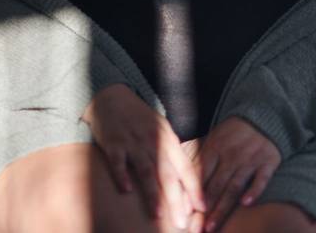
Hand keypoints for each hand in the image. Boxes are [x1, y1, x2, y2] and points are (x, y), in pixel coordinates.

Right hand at [81, 83, 206, 228]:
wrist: (112, 96)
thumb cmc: (138, 118)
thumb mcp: (160, 131)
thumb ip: (171, 154)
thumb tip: (185, 183)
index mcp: (168, 139)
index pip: (185, 167)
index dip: (194, 188)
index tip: (202, 208)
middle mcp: (153, 141)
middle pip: (168, 174)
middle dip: (177, 201)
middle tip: (182, 223)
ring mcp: (133, 142)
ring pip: (146, 171)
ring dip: (153, 194)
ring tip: (158, 215)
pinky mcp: (113, 142)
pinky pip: (118, 161)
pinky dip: (122, 175)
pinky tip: (126, 190)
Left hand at [193, 116, 280, 231]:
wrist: (262, 117)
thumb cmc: (232, 134)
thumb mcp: (214, 139)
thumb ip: (200, 159)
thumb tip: (180, 181)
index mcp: (214, 147)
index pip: (201, 173)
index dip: (193, 193)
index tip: (185, 212)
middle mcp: (231, 154)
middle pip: (216, 184)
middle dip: (206, 208)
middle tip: (197, 228)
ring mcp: (250, 159)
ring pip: (234, 186)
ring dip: (223, 206)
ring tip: (213, 224)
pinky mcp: (268, 162)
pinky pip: (261, 179)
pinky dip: (254, 191)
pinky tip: (246, 203)